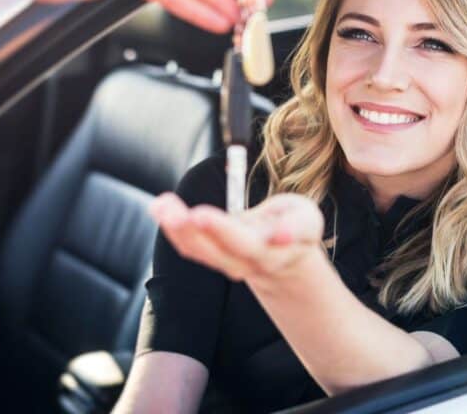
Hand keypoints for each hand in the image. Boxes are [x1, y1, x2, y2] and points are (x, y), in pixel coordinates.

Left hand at [149, 192, 325, 284]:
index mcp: (272, 250)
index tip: (214, 219)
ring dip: (177, 228)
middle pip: (222, 250)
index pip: (251, 245)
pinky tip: (160, 206)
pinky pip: (188, 245)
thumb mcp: (306, 220)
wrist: (282, 261)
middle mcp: (247, 262)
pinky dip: (172, 226)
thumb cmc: (295, 228)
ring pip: (199, 250)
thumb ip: (296, 225)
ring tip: (163, 203)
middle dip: (201, 231)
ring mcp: (226, 263)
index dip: (229, 232)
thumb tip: (281, 234)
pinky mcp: (210, 257)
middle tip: (187, 212)